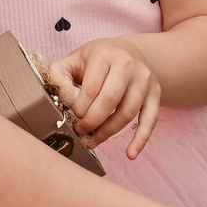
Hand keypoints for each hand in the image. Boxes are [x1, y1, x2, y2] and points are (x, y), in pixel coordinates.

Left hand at [51, 39, 162, 156]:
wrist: (128, 52)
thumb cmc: (97, 59)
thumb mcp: (75, 58)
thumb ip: (59, 74)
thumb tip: (50, 97)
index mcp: (105, 55)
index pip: (92, 88)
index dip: (81, 109)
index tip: (72, 119)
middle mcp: (128, 65)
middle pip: (111, 100)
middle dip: (93, 121)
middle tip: (81, 131)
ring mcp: (145, 80)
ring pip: (128, 112)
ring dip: (109, 132)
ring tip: (94, 141)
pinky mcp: (156, 94)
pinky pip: (151, 120)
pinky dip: (141, 139)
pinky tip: (131, 154)